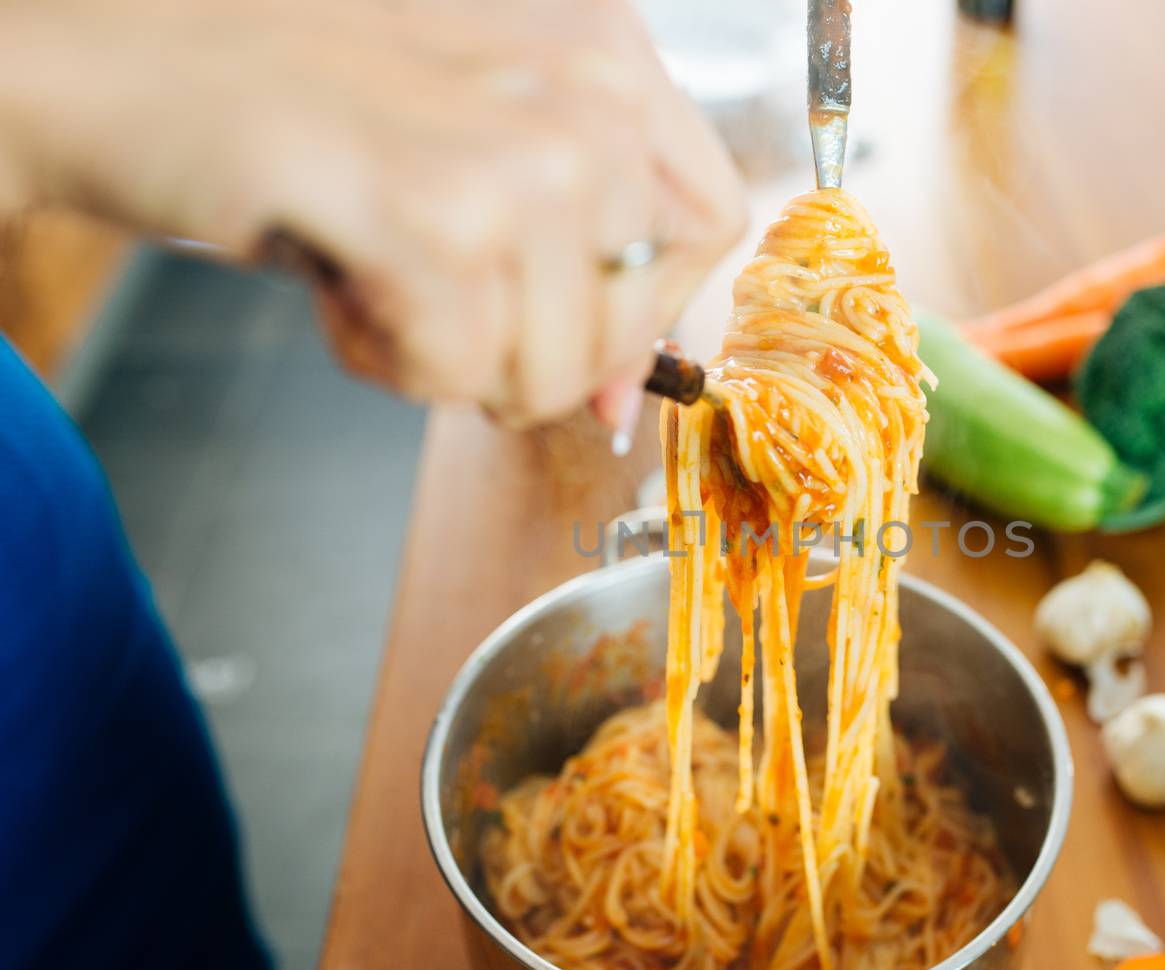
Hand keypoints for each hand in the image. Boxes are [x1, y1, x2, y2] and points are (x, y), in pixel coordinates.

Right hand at [0, 0, 745, 431]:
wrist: (123, 68)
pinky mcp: (426, 205)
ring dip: (454, 365)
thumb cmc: (298, 110)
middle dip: (536, 358)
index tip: (588, 352)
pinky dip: (389, 364)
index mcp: (601, 50)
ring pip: (553, 359)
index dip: (651, 311)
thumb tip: (623, 394)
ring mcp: (512, 141)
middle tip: (440, 315)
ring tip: (377, 284)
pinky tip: (339, 290)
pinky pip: (462, 369)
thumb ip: (571, 255)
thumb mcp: (468, 157)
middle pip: (633, 313)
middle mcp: (578, 81)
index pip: (710, 219)